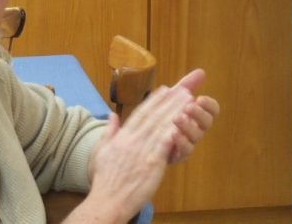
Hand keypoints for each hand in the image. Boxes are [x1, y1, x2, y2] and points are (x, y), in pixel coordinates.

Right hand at [77, 82, 196, 221]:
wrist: (107, 202)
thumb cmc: (104, 180)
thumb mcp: (101, 152)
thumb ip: (109, 132)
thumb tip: (112, 115)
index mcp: (122, 137)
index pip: (140, 113)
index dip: (154, 100)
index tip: (165, 89)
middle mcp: (132, 140)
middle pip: (154, 115)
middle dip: (170, 100)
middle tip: (184, 88)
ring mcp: (142, 150)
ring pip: (162, 125)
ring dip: (177, 110)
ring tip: (190, 99)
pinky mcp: (152, 162)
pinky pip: (165, 143)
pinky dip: (174, 130)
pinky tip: (184, 120)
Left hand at [165, 69, 219, 163]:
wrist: (141, 144)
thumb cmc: (160, 118)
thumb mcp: (171, 100)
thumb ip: (186, 86)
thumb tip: (201, 72)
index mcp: (197, 116)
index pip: (212, 110)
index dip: (209, 105)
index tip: (200, 98)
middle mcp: (195, 129)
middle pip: (207, 122)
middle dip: (199, 114)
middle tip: (189, 106)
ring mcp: (188, 143)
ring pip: (197, 136)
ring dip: (188, 126)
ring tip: (177, 117)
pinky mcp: (178, 155)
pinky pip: (185, 151)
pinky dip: (180, 141)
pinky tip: (172, 133)